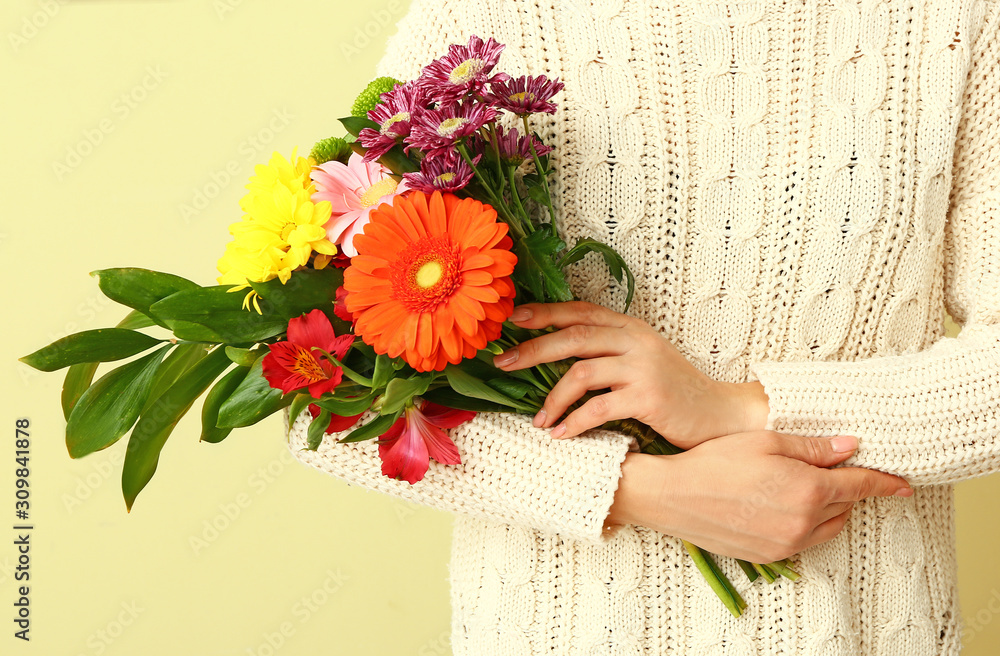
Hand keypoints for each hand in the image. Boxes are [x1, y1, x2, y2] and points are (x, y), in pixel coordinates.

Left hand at [493, 301, 769, 448]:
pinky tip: (560, 435)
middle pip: (573, 337)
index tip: (512, 319)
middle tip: (503, 363)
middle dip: (533, 349)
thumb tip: (557, 355)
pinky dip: (575, 422)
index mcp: (631, 328)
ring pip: (581, 373)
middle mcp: (635, 341)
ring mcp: (642, 368)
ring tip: (538, 420)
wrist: (721, 414)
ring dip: (552, 398)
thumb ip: (610, 350)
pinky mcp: (648, 397)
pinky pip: (598, 408)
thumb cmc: (675, 391)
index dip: (545, 313)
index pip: (581, 312)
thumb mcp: (643, 359)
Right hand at [606, 432, 912, 561]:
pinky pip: (805, 540)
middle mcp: (804, 522)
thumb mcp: (766, 442)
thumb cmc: (715, 461)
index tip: (903, 484)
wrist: (673, 496)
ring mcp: (787, 543)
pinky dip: (808, 524)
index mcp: (808, 490)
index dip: (884, 483)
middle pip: (845, 506)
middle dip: (847, 488)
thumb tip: (850, 446)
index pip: (860, 486)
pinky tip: (787, 505)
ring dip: (829, 508)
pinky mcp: (770, 555)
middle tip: (838, 470)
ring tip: (809, 487)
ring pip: (828, 527)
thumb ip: (813, 447)